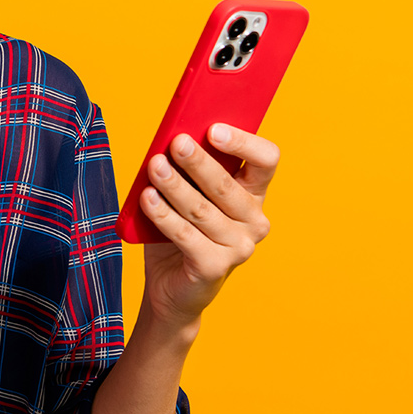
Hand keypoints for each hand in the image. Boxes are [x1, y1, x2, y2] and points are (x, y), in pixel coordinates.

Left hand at [137, 123, 277, 329]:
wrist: (169, 284)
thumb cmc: (180, 230)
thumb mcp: (188, 194)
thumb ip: (189, 169)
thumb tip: (174, 136)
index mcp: (253, 194)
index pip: (266, 160)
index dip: (244, 143)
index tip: (214, 129)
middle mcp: (254, 221)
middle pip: (227, 185)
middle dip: (198, 162)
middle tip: (175, 142)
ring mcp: (239, 247)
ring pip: (202, 210)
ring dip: (174, 186)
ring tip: (154, 167)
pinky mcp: (215, 266)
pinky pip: (186, 235)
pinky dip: (163, 215)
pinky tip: (147, 198)